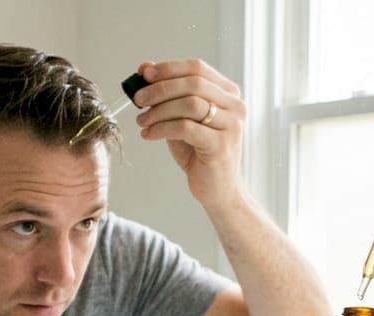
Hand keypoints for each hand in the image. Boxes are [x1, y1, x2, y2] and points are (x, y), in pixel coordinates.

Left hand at [132, 59, 244, 209]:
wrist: (217, 189)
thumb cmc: (199, 152)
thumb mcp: (180, 118)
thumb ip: (167, 94)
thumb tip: (144, 67)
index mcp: (228, 93)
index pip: (197, 68)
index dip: (168, 68)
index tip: (144, 75)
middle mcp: (235, 105)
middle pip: (193, 83)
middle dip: (160, 89)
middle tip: (138, 99)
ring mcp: (231, 125)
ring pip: (190, 104)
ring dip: (159, 111)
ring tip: (142, 122)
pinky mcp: (221, 145)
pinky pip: (185, 128)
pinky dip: (161, 129)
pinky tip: (149, 135)